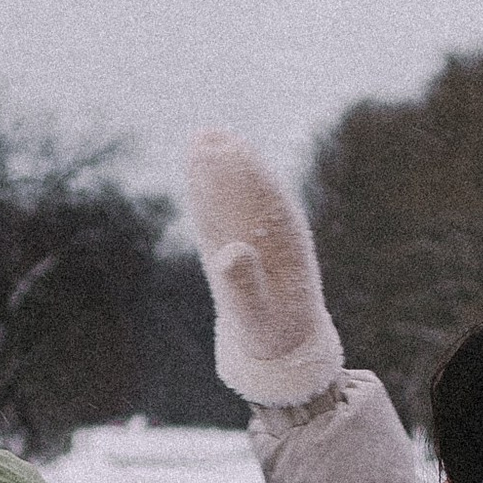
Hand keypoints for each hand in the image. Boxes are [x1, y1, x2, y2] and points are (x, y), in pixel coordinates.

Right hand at [185, 128, 343, 404]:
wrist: (276, 347)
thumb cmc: (271, 334)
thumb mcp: (257, 315)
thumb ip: (245, 285)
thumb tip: (229, 251)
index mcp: (287, 250)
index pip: (268, 205)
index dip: (251, 178)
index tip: (233, 151)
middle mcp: (270, 238)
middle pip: (250, 194)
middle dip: (231, 165)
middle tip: (209, 135)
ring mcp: (249, 239)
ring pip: (233, 200)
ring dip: (219, 171)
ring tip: (201, 138)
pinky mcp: (229, 246)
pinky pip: (217, 216)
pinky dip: (207, 194)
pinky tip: (195, 167)